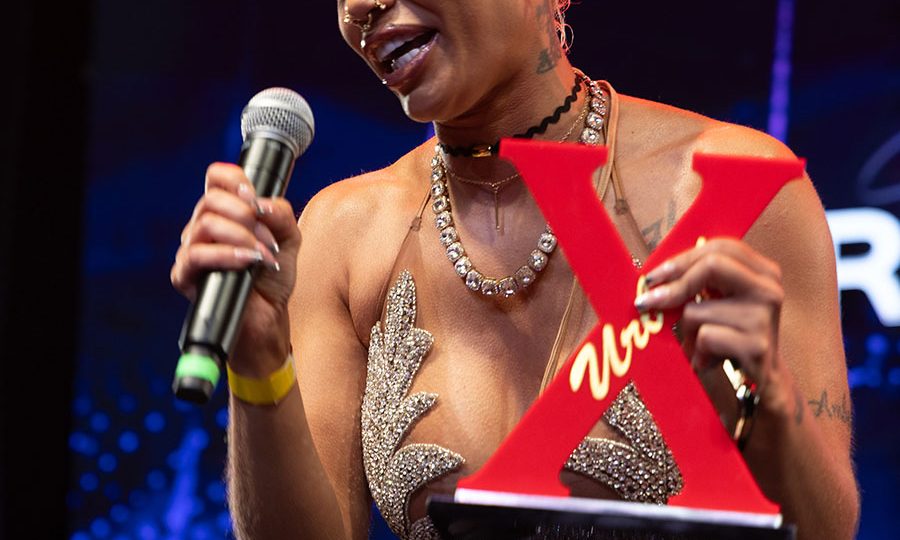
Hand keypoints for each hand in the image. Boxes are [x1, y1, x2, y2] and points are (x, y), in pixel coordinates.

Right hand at [170, 163, 300, 372]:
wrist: (268, 316)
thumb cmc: (273, 276)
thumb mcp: (289, 239)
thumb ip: (281, 214)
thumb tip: (261, 204)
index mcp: (225, 212)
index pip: (215, 178)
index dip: (233, 178)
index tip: (253, 196)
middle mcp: (203, 227)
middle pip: (210, 199)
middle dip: (245, 215)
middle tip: (267, 237)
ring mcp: (190, 250)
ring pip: (205, 224)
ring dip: (242, 237)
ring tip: (263, 256)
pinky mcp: (184, 275)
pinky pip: (195, 255)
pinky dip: (226, 255)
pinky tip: (247, 262)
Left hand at [635, 238, 784, 395]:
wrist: (766, 380)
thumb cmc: (733, 335)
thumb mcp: (722, 302)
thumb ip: (700, 281)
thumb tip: (654, 276)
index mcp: (762, 272)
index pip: (719, 247)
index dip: (682, 259)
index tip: (653, 276)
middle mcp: (768, 289)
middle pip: (712, 265)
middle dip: (673, 284)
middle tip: (647, 301)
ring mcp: (764, 317)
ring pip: (697, 309)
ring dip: (684, 330)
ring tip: (695, 344)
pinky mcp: (755, 345)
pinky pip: (704, 337)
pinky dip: (696, 350)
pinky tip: (706, 359)